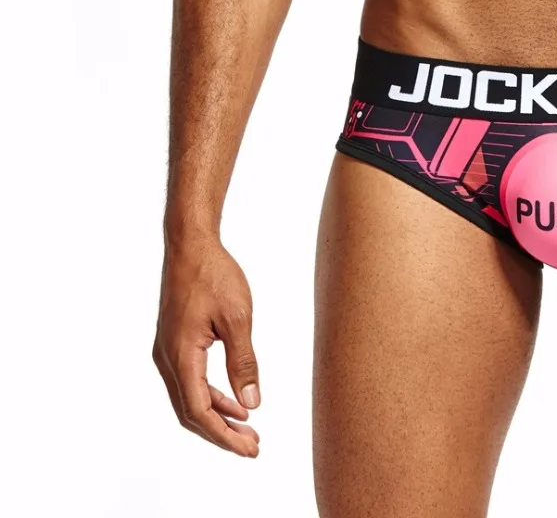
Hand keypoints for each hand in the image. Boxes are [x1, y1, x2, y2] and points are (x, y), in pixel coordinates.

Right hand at [153, 237, 260, 455]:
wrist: (191, 245)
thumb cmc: (214, 275)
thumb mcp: (238, 318)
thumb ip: (244, 362)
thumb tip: (252, 403)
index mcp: (180, 356)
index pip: (200, 411)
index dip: (225, 435)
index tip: (250, 448)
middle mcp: (167, 359)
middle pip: (191, 412)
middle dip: (221, 432)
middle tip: (253, 446)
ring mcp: (167, 351)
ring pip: (189, 397)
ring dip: (217, 414)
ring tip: (247, 427)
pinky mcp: (174, 342)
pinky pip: (190, 380)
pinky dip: (211, 394)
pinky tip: (234, 398)